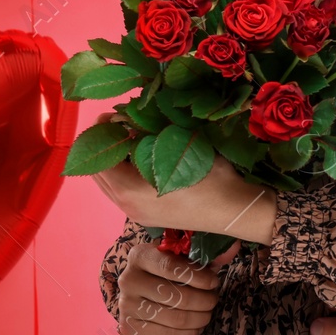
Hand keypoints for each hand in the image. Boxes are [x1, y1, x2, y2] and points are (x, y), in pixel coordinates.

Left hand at [88, 111, 278, 242]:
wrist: (235, 210)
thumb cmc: (212, 176)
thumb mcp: (181, 147)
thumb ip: (151, 134)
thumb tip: (128, 119)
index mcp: (131, 190)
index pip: (99, 160)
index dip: (100, 135)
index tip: (111, 116)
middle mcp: (127, 206)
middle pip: (99, 175)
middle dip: (104, 148)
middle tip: (118, 125)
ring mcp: (136, 215)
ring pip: (110, 186)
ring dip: (114, 162)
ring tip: (130, 141)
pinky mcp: (147, 218)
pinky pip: (122, 194)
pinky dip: (124, 175)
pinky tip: (141, 160)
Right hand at [116, 238, 240, 334]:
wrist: (138, 294)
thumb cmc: (164, 271)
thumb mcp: (180, 257)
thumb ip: (204, 255)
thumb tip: (231, 249)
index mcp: (140, 256)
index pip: (171, 267)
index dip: (198, 276)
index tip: (214, 282)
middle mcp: (128, 280)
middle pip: (175, 296)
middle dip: (203, 300)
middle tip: (214, 300)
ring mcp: (126, 306)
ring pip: (174, 318)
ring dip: (200, 318)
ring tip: (208, 313)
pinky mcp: (130, 328)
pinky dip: (189, 333)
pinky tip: (197, 327)